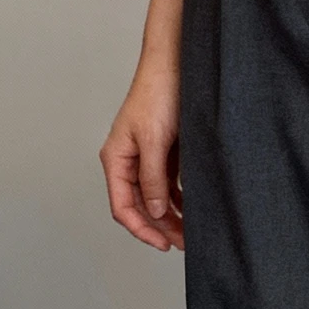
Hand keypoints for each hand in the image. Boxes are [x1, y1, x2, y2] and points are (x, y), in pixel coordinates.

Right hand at [100, 54, 183, 252]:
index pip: (122, 206)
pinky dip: (179, 199)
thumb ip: (152, 178)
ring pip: (155, 198)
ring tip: (190, 232)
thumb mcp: (154, 141)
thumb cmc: (158, 94)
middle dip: (160, 227)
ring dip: (171, 216)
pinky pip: (168, 184)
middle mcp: (128, 161)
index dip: (142, 229)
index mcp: (116, 158)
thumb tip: (155, 211)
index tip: (162, 243)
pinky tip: (192, 209)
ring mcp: (146, 157)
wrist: (176, 65)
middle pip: (139, 206)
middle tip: (183, 243)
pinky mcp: (164, 152)